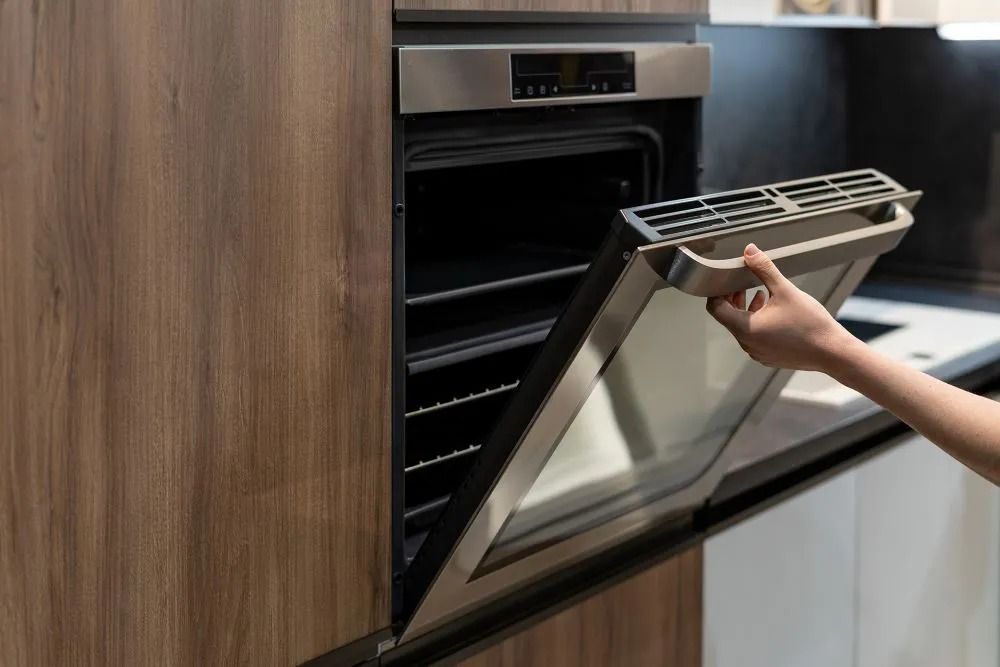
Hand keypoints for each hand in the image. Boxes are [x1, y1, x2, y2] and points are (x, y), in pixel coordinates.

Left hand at [706, 243, 858, 372]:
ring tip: (760, 295)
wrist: (833, 352)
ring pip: (741, 328)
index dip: (717, 293)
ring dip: (746, 310)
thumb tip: (749, 251)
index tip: (726, 281)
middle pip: (727, 318)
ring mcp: (757, 353)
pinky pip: (754, 338)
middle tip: (742, 284)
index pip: (715, 309)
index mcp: (745, 328)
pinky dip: (756, 323)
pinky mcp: (768, 356)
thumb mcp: (785, 290)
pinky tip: (773, 312)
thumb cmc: (811, 323)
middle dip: (733, 299)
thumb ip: (764, 269)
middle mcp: (747, 344)